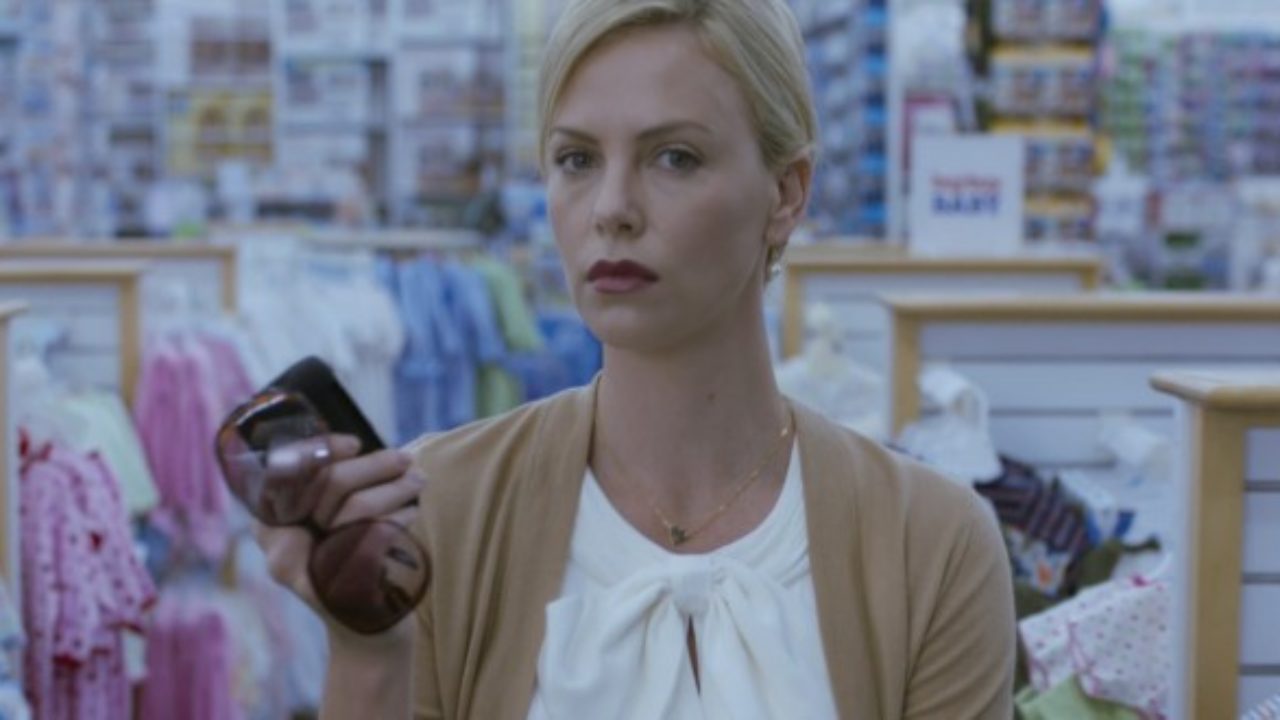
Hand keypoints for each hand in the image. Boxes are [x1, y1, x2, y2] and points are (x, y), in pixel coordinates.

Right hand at [252, 433, 423, 641]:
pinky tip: (412, 513)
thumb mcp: (333, 521)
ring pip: (358, 507)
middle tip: (406, 460)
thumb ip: (331, 488)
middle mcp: (282, 549)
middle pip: (330, 483)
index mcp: (272, 524)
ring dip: (396, 486)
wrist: (369, 628)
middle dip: (375, 464)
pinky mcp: (347, 588)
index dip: (318, 450)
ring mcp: (312, 571)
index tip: (353, 442)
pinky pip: (379, 537)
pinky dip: (401, 518)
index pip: (282, 471)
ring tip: (418, 480)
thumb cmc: (352, 563)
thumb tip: (355, 444)